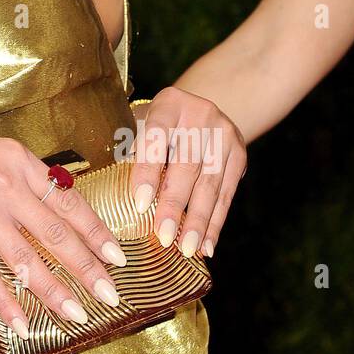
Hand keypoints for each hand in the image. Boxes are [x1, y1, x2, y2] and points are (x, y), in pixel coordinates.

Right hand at [0, 128, 128, 337]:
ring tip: (76, 315)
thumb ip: (24, 176)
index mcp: (18, 162)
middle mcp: (4, 186)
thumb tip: (61, 203)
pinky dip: (7, 303)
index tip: (116, 256)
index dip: (95, 232)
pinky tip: (23, 324)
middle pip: (56, 234)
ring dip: (55, 292)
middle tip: (111, 295)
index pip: (67, 201)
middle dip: (88, 269)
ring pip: (28, 260)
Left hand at [129, 87, 246, 258]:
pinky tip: (206, 245)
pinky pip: (227, 194)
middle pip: (186, 165)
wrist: (200, 111)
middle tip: (163, 236)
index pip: (155, 137)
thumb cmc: (159, 124)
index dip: (147, 171)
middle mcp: (200, 115)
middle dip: (174, 204)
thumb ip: (129, 150)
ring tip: (187, 249)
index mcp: (169, 104)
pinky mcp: (240, 154)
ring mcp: (224, 134)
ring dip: (198, 221)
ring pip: (210, 183)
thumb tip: (114, 196)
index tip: (139, 204)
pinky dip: (215, 222)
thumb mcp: (141, 124)